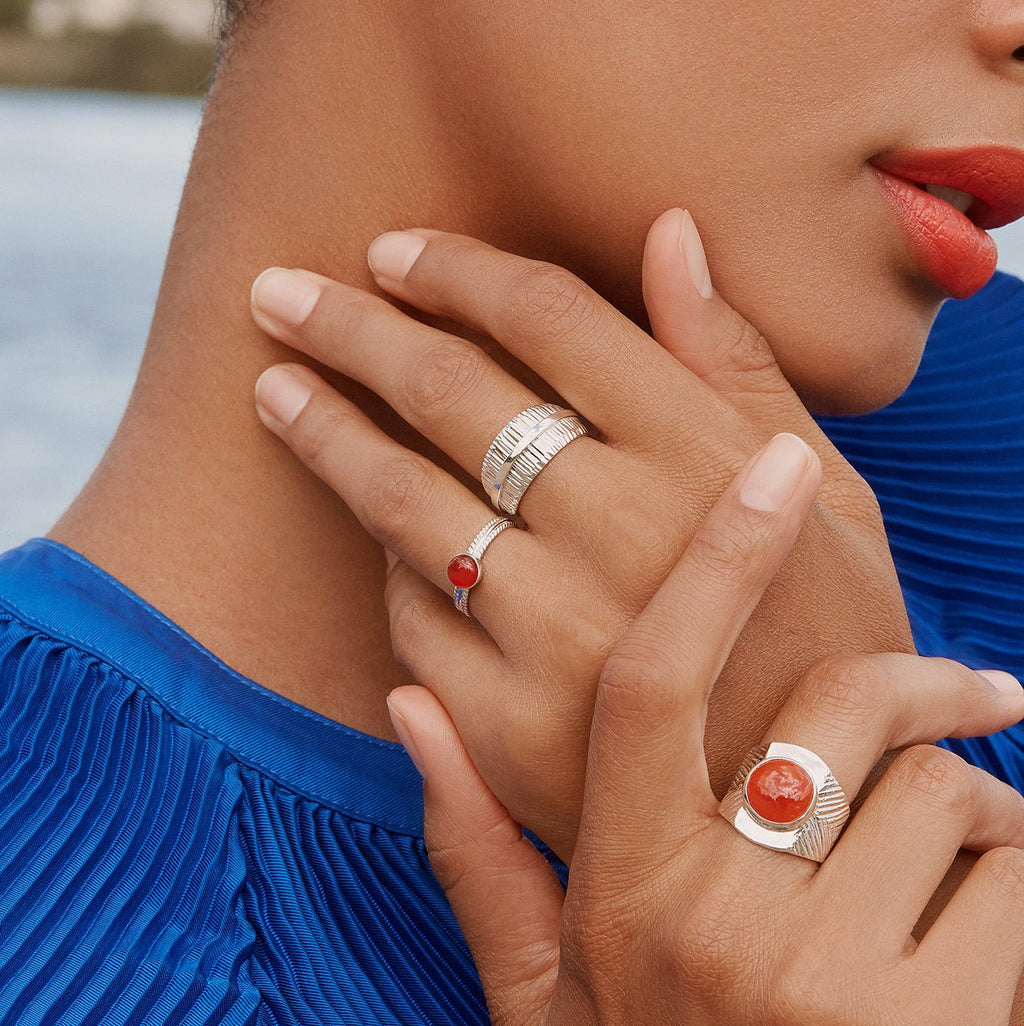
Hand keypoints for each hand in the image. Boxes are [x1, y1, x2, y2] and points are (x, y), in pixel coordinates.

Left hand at [249, 207, 911, 858]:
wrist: (808, 817)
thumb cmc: (830, 640)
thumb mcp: (833, 496)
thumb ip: (736, 363)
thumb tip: (669, 233)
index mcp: (706, 456)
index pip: (550, 318)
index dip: (457, 270)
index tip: (391, 250)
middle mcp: (625, 533)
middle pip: (453, 392)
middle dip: (353, 328)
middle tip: (283, 296)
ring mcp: (558, 636)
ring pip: (404, 502)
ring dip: (326, 433)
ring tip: (274, 387)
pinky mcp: (508, 727)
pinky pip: (412, 617)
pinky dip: (387, 564)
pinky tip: (369, 526)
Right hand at [386, 441, 1023, 1025]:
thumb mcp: (548, 990)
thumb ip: (477, 843)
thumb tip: (405, 701)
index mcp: (625, 892)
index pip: (650, 681)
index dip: (714, 560)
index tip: (776, 461)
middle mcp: (717, 930)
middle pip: (846, 707)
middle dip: (914, 698)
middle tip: (967, 701)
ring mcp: (833, 986)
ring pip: (950, 790)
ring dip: (971, 823)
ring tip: (952, 891)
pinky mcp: (947, 1024)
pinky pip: (1023, 870)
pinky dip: (1023, 889)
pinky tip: (988, 953)